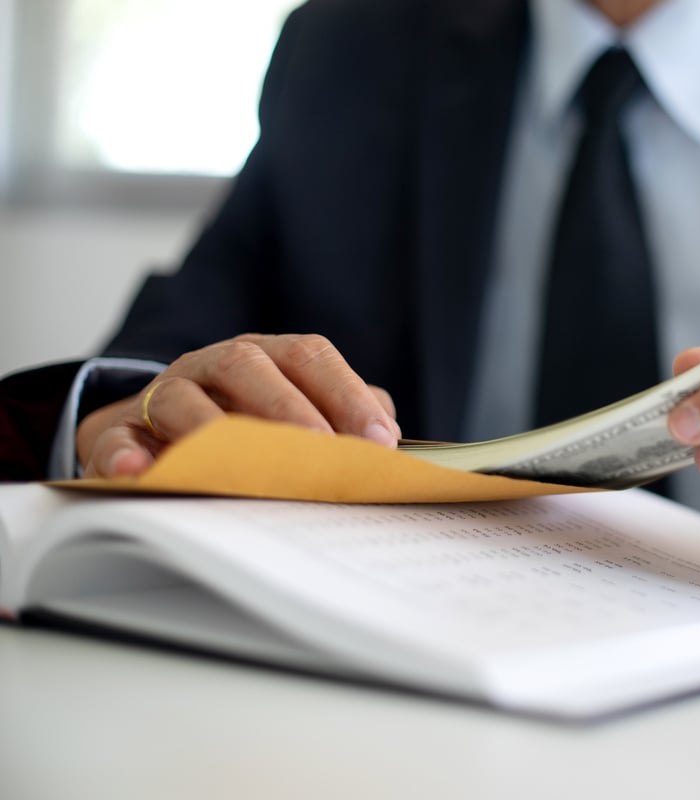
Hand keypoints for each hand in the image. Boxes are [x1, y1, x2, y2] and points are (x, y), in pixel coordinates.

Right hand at [77, 333, 400, 477]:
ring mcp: (164, 394)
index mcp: (267, 356)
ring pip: (181, 397)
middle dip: (288, 406)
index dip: (346, 394)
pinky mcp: (119, 431)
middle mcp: (215, 364)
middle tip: (320, 450)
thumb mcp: (302, 415)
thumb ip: (346, 420)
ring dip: (211, 428)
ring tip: (241, 462)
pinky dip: (124, 454)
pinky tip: (142, 472)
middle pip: (249, 365)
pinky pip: (114, 437)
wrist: (162, 435)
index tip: (380, 440)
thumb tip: (388, 440)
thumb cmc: (250, 425)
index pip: (309, 357)